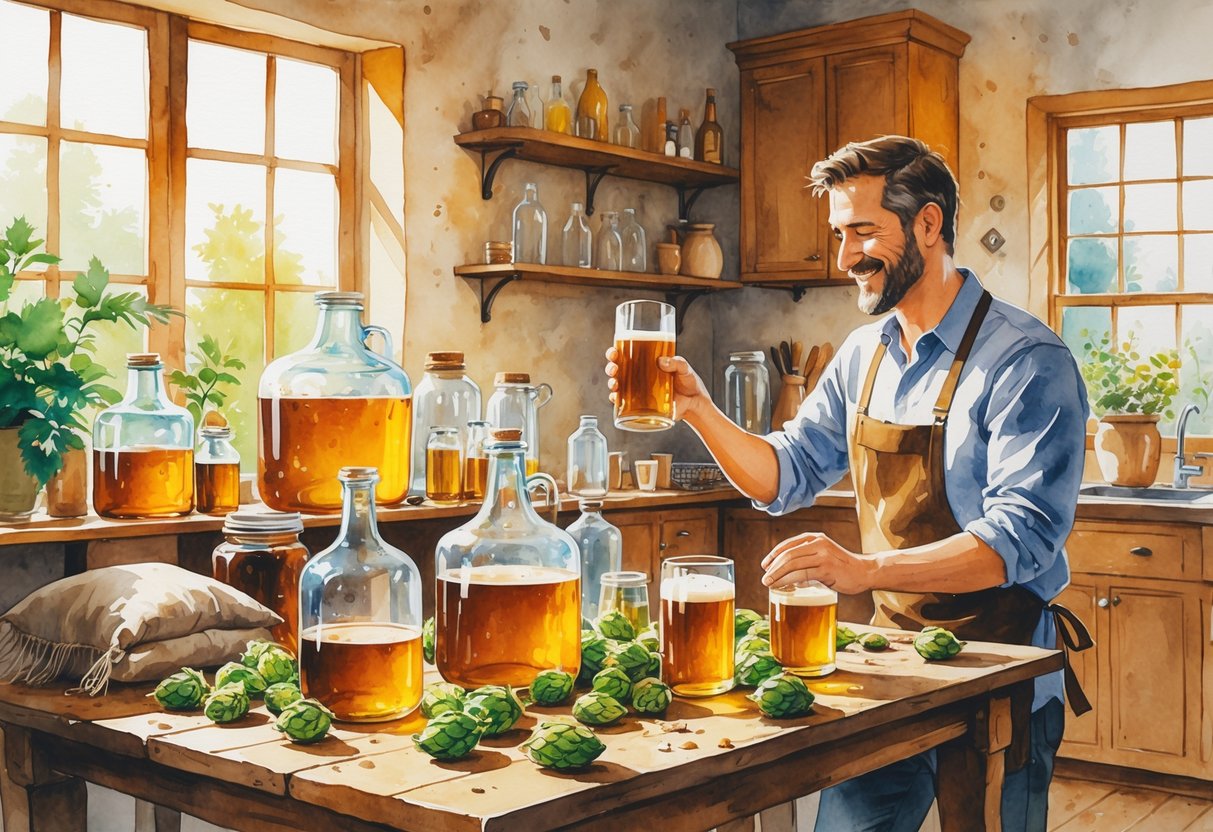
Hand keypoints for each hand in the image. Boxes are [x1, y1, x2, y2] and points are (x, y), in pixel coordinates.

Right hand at [604, 347, 710, 422]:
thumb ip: (676, 362)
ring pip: (617, 384)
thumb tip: (661, 361)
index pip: (626, 353)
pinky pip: (624, 403)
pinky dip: (617, 400)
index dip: (615, 352)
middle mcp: (639, 374)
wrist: (695, 403)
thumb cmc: (689, 382)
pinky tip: (616, 398)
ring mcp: (639, 390)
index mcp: (646, 362)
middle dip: (611, 367)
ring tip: (615, 384)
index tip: (614, 351)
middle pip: (617, 368)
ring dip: (612, 383)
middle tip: (613, 368)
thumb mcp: (684, 368)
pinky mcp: (641, 405)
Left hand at [760, 533, 875, 595]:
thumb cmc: (842, 566)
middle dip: (773, 567)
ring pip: (792, 564)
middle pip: (788, 554)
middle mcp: (818, 543)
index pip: (788, 545)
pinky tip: (782, 586)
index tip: (765, 565)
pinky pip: (802, 574)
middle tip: (764, 578)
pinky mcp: (826, 568)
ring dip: (777, 575)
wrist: (865, 571)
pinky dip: (788, 580)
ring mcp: (823, 555)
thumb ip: (807, 558)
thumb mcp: (823, 554)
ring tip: (768, 583)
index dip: (773, 555)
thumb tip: (786, 572)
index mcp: (815, 538)